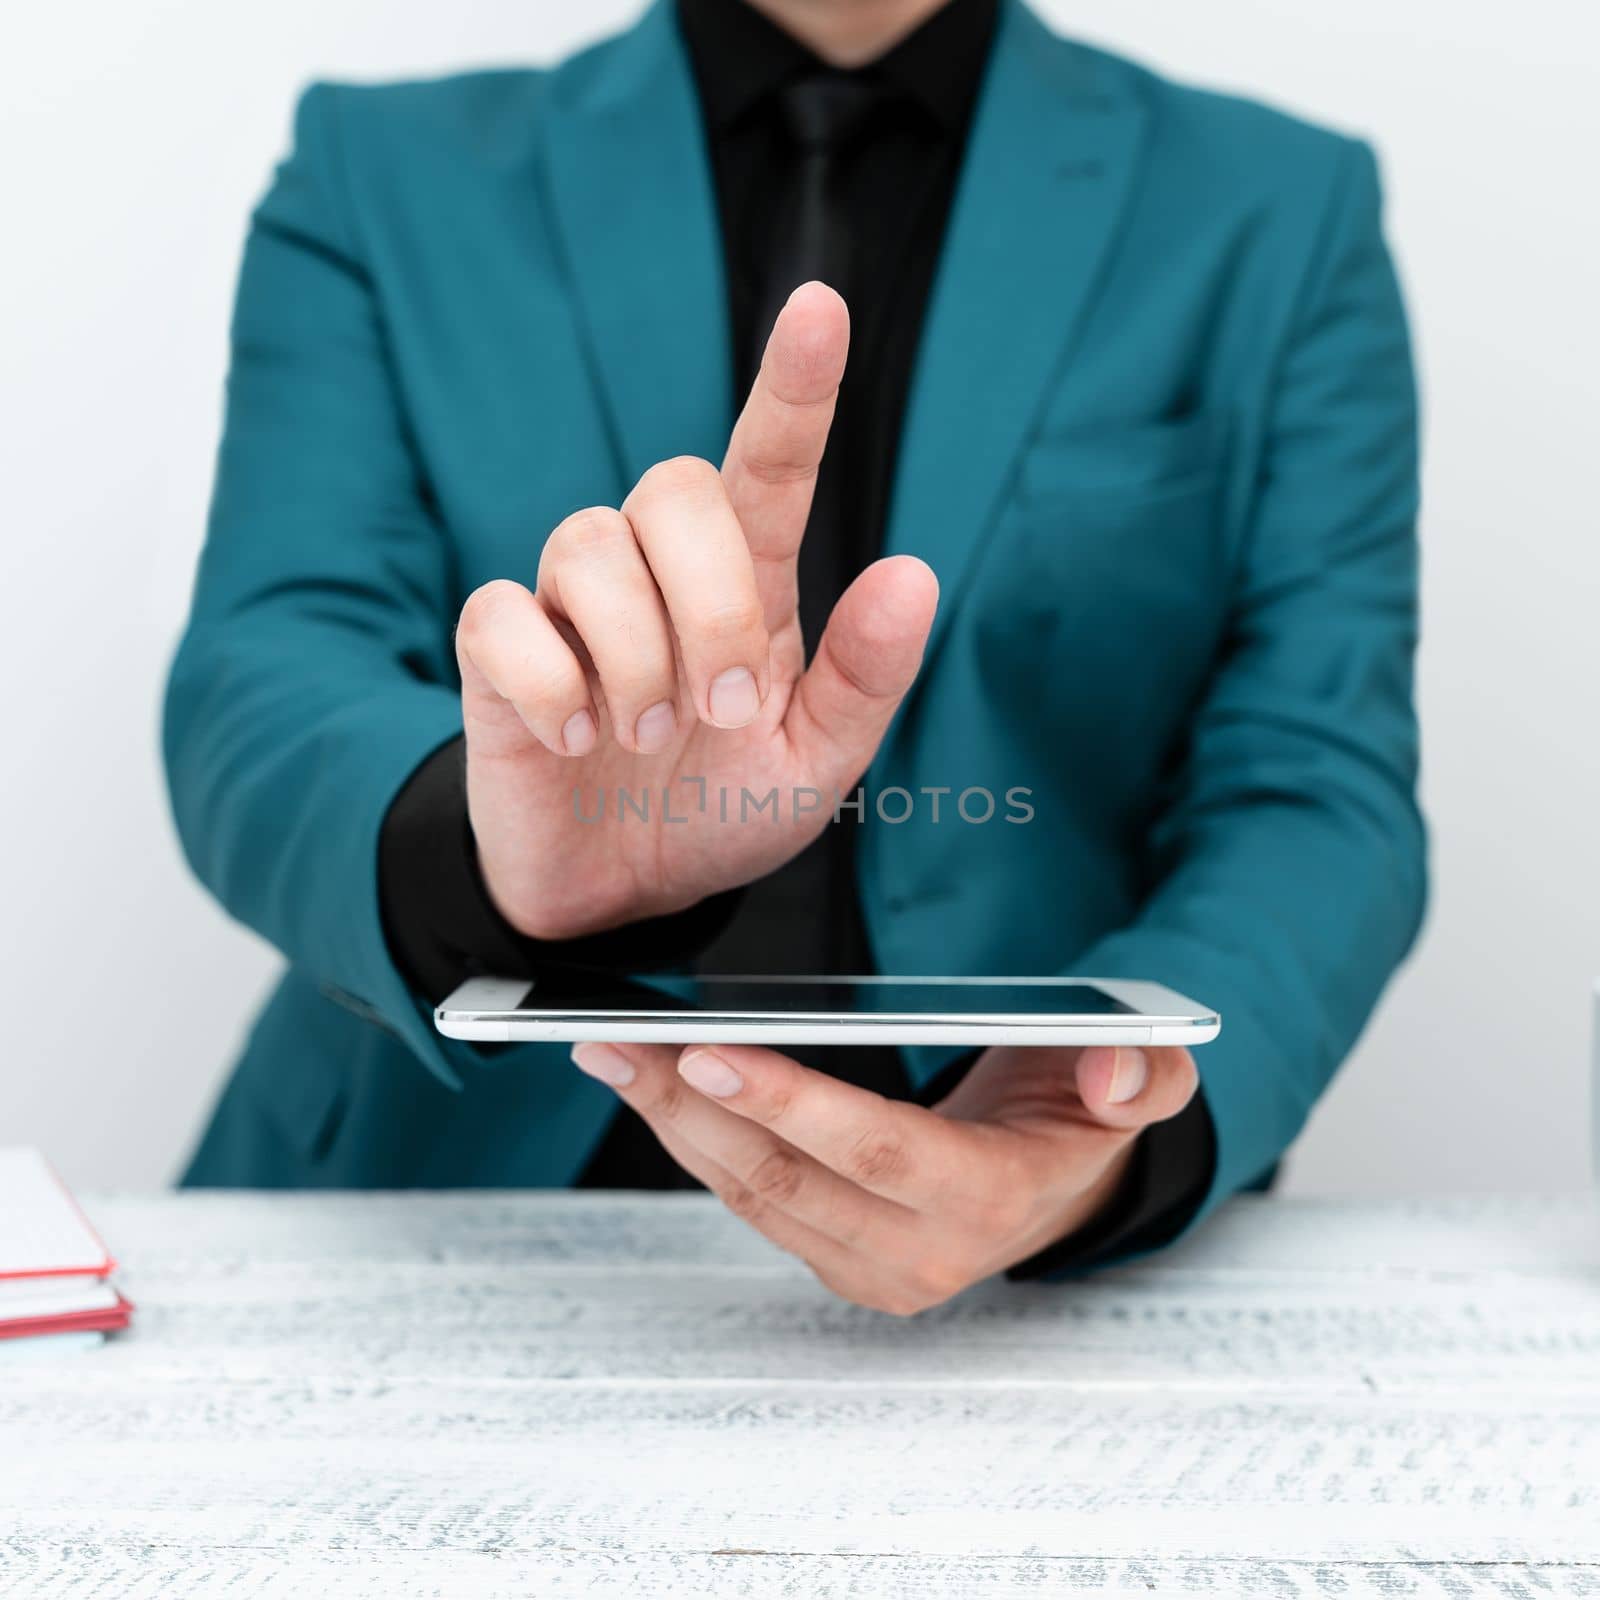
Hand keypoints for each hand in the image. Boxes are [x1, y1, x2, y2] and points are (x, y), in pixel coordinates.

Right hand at [455, 282, 938, 940]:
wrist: (619, 890)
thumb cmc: (719, 809)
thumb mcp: (812, 767)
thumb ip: (863, 681)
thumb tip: (912, 573)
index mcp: (748, 589)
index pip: (769, 466)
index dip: (793, 389)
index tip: (821, 307)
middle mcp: (658, 575)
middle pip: (671, 487)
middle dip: (707, 600)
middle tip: (722, 710)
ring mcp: (571, 607)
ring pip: (587, 544)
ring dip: (634, 657)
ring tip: (643, 739)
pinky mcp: (496, 650)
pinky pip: (499, 615)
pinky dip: (547, 685)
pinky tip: (573, 741)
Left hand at [570, 1039, 1199, 1314]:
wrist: (1056, 1186)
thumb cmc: (1078, 1117)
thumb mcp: (1134, 1086)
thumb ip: (1143, 1076)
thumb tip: (1117, 1070)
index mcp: (991, 1201)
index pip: (876, 1150)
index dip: (789, 1104)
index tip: (706, 1051)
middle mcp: (921, 1254)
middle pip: (786, 1179)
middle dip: (691, 1107)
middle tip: (615, 1040)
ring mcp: (869, 1269)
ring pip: (752, 1196)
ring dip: (673, 1124)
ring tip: (612, 1052)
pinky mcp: (834, 1261)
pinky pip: (752, 1203)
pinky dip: (696, 1143)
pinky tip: (654, 1087)